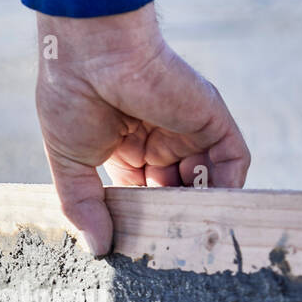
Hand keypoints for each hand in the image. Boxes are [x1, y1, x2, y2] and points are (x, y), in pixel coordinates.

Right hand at [35, 4, 250, 255]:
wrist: (89, 52)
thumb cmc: (70, 95)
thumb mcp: (69, 161)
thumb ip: (83, 206)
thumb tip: (97, 248)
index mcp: (126, 146)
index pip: (143, 195)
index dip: (140, 220)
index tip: (134, 247)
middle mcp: (160, 138)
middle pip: (176, 191)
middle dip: (173, 219)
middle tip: (168, 250)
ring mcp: (187, 128)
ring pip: (207, 180)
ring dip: (202, 209)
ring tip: (190, 237)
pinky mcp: (211, 118)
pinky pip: (232, 161)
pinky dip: (229, 188)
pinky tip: (211, 211)